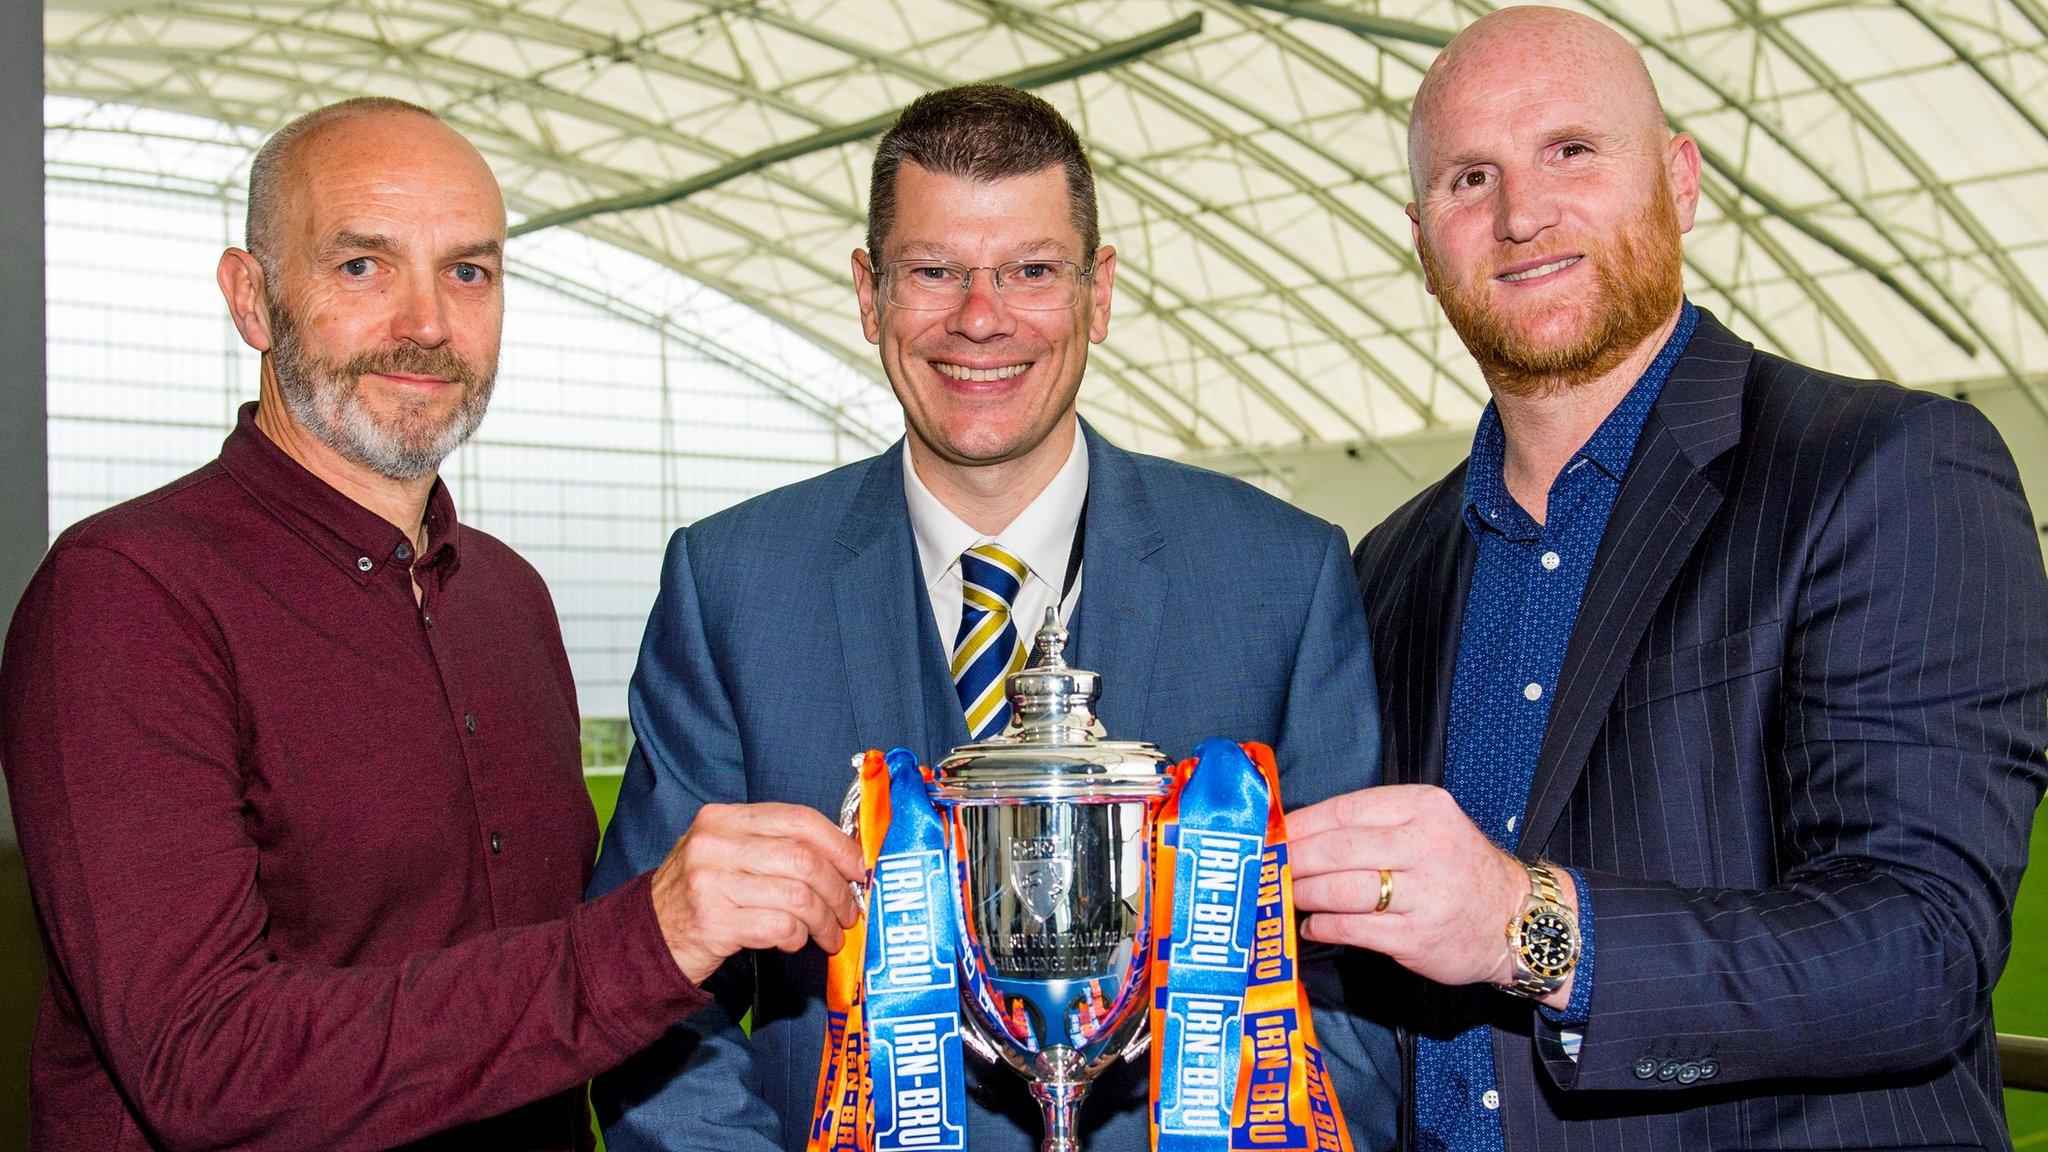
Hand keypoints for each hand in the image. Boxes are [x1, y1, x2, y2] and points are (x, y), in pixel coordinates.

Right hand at [648, 802, 865, 985]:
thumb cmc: (698, 895)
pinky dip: (796, 938)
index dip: (838, 844)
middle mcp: (714, 843)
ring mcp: (710, 882)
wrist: (644, 937)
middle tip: (849, 912)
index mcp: (724, 818)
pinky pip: (778, 927)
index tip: (858, 868)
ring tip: (829, 935)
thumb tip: (843, 859)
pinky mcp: (712, 922)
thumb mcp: (725, 854)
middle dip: (838, 890)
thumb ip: (773, 847)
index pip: (797, 819)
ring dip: (823, 921)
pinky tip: (793, 943)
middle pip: (803, 860)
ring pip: (797, 896)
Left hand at [1288, 785, 1575, 1006]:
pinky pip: (1353, 928)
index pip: (1346, 810)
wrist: (1517, 920)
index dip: (1302, 823)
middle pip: (1339, 848)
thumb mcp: (1429, 827)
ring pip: (1342, 888)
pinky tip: (1312, 925)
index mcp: (1424, 808)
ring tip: (1288, 894)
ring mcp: (1425, 893)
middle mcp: (1426, 845)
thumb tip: (1302, 832)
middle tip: (1269, 866)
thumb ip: (1374, 825)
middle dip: (1295, 859)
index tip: (1273, 833)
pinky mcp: (1418, 935)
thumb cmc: (1459, 870)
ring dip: (1305, 892)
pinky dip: (1323, 926)